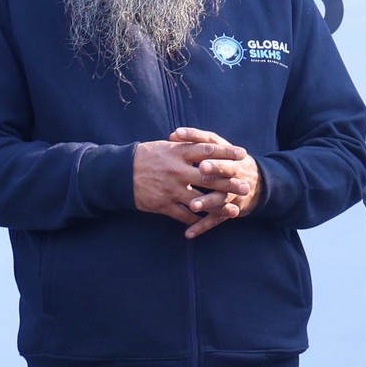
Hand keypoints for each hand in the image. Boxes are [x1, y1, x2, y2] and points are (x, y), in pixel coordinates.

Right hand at [135, 133, 255, 235]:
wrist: (120, 173)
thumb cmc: (146, 157)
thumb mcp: (166, 147)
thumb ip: (186, 147)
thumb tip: (206, 144)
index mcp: (178, 152)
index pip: (208, 150)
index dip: (226, 152)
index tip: (242, 154)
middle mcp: (177, 170)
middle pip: (208, 177)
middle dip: (229, 183)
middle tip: (246, 187)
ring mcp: (170, 189)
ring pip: (199, 200)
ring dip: (218, 206)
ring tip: (234, 210)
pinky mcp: (162, 204)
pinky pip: (183, 215)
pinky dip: (197, 220)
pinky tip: (209, 222)